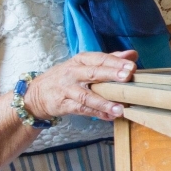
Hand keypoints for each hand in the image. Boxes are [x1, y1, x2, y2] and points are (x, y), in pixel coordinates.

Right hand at [24, 50, 138, 121]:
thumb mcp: (84, 65)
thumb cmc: (68, 76)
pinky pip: (82, 109)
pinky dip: (96, 114)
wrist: (37, 93)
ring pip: (87, 96)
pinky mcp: (63, 104)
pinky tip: (110, 117)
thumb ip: (109, 60)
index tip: (131, 66)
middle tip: (127, 77)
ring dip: (104, 102)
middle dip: (110, 74)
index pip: (99, 58)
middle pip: (93, 73)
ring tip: (121, 108)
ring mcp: (67, 89)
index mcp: (81, 60)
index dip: (115, 62)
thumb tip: (132, 54)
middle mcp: (73, 73)